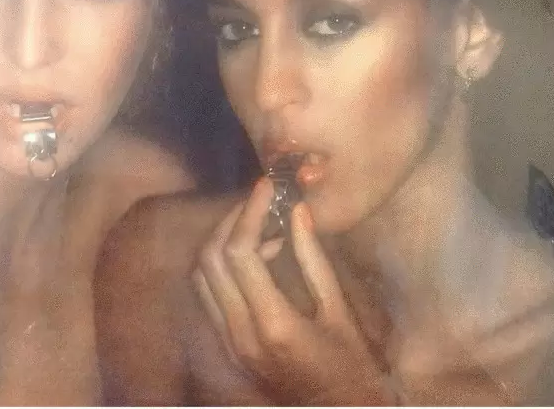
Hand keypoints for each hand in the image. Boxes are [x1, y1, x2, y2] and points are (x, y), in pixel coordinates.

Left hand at [193, 178, 398, 405]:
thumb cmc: (351, 365)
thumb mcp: (339, 309)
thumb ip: (314, 258)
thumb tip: (298, 210)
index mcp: (273, 324)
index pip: (240, 253)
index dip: (249, 211)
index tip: (266, 187)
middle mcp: (240, 334)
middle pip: (211, 259)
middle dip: (230, 220)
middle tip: (257, 200)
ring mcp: (229, 344)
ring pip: (201, 276)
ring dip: (222, 241)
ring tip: (258, 225)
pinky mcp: (228, 347)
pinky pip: (209, 294)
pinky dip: (222, 265)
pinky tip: (255, 257)